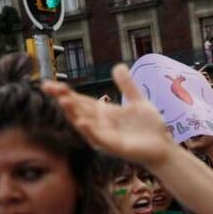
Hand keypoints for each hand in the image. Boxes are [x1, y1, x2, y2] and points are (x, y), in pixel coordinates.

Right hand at [42, 65, 174, 168]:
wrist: (164, 147)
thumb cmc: (150, 128)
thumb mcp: (138, 101)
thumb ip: (127, 86)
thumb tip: (117, 66)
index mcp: (105, 113)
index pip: (81, 100)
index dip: (65, 92)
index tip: (48, 84)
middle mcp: (101, 124)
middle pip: (79, 109)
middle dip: (64, 99)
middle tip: (48, 87)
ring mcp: (106, 136)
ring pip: (85, 124)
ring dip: (73, 114)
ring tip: (63, 101)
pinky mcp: (115, 147)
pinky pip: (100, 138)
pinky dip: (90, 131)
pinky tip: (82, 122)